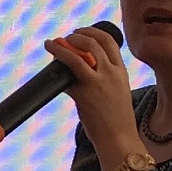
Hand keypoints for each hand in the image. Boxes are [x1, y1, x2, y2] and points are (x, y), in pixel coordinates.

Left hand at [43, 27, 143, 162]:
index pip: (109, 42)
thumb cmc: (116, 119)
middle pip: (93, 42)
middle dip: (77, 35)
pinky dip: (57, 62)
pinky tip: (51, 62)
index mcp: (121, 72)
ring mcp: (98, 82)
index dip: (93, 32)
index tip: (82, 32)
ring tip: (53, 44)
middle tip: (66, 37)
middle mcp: (111, 73)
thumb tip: (80, 72)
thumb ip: (105, 79)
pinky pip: (68, 72)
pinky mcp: (84, 93)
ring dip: (62, 46)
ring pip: (79, 53)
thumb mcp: (117, 92)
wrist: (119, 139)